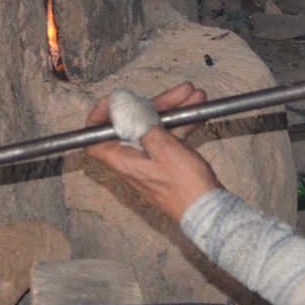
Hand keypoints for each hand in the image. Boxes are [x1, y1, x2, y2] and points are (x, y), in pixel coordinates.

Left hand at [84, 82, 222, 221]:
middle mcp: (132, 162)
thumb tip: (124, 106)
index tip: (113, 101)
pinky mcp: (166, 165)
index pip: (94, 139)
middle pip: (132, 126)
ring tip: (194, 96)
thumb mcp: (163, 148)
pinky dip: (180, 125)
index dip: (100, 117)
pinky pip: (168, 139)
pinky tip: (197, 113)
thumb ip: (141, 124)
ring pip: (154, 129)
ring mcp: (150, 163)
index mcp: (122, 160)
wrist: (209, 211)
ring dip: (173, 112)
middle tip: (176, 93)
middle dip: (154, 105)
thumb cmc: (185, 187)